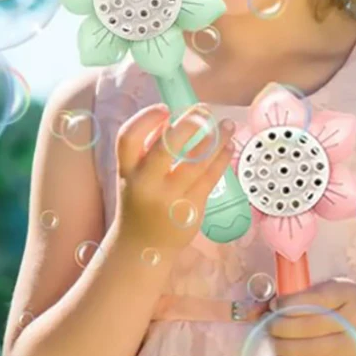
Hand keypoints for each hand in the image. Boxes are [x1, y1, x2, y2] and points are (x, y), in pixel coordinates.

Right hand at [113, 102, 235, 253]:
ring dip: (215, 139)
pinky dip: (221, 159)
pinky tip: (228, 146)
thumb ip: (149, 149)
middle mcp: (145, 184)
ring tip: (227, 124)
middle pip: (165, 149)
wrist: (141, 247)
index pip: (128, 139)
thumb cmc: (140, 200)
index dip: (145, 119)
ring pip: (195, 163)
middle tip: (204, 111)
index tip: (165, 108)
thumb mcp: (134, 175)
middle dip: (188, 125)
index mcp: (127, 170)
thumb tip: (182, 116)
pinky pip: (210, 179)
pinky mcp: (190, 211)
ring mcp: (168, 199)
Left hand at [267, 278, 355, 355]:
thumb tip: (259, 307)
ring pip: (310, 350)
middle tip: (267, 327)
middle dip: (281, 327)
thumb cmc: (344, 307)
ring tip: (271, 343)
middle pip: (309, 326)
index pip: (315, 298)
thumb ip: (298, 295)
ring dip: (283, 348)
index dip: (289, 303)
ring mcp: (354, 348)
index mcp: (349, 293)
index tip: (273, 306)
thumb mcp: (329, 291)